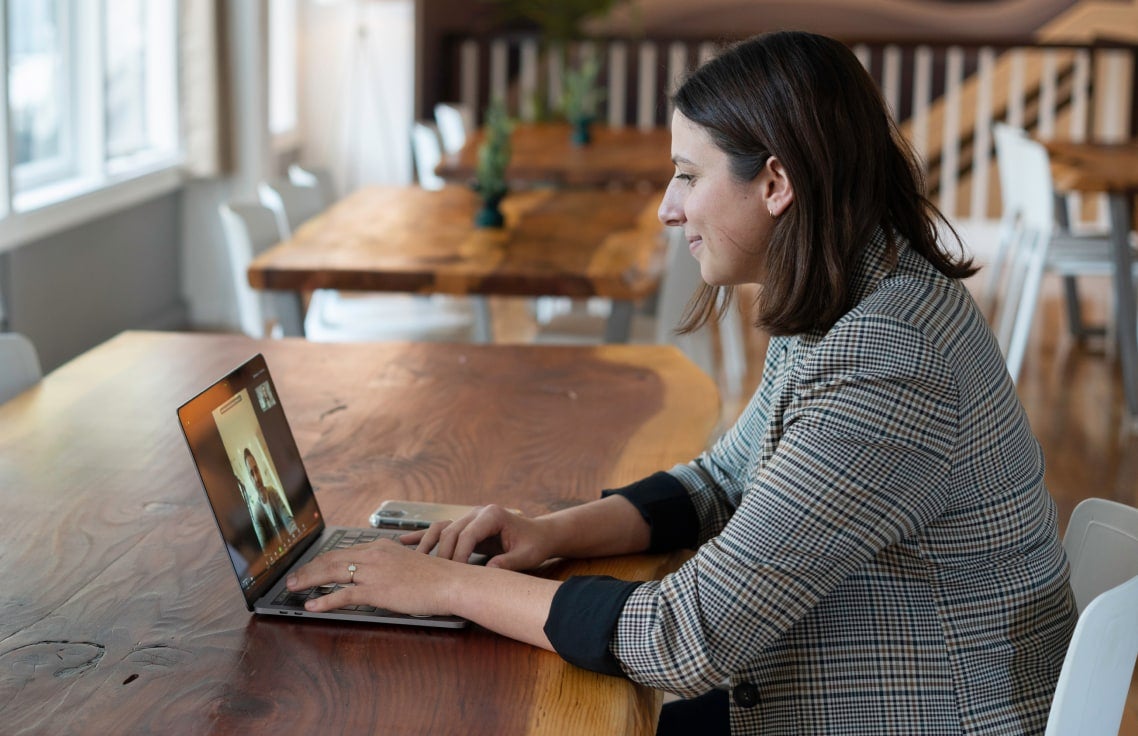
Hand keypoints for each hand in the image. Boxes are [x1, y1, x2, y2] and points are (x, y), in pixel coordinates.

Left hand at [285, 538, 459, 615]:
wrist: (450, 582)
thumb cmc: (436, 577)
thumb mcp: (408, 563)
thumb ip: (390, 565)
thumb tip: (377, 576)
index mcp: (381, 547)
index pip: (344, 552)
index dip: (323, 560)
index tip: (310, 566)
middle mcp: (374, 555)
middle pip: (332, 559)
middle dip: (308, 568)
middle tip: (293, 577)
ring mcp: (374, 572)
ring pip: (332, 573)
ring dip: (309, 580)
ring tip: (293, 588)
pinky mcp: (377, 590)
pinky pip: (344, 595)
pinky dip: (325, 600)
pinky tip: (312, 605)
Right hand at [403, 504, 552, 570]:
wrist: (539, 534)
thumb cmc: (534, 545)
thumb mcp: (526, 556)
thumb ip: (509, 563)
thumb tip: (489, 572)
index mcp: (493, 515)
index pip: (468, 534)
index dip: (459, 554)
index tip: (454, 574)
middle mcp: (478, 512)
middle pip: (451, 531)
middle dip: (442, 554)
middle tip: (436, 576)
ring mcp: (469, 517)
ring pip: (441, 529)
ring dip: (427, 544)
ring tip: (413, 561)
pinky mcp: (465, 525)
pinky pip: (440, 529)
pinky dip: (423, 536)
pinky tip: (404, 542)